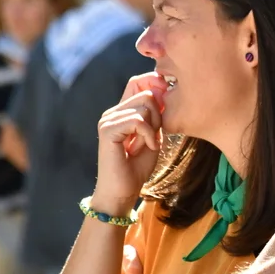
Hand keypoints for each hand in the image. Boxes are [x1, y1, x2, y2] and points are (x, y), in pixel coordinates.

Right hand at [93, 72, 168, 214]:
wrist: (122, 191)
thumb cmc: (138, 167)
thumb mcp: (153, 135)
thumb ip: (156, 115)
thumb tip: (165, 91)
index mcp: (122, 111)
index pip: (138, 82)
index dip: (155, 85)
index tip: (167, 105)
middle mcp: (113, 112)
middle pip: (146, 93)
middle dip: (159, 114)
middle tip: (155, 135)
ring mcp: (108, 120)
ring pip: (144, 106)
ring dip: (153, 127)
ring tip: (147, 143)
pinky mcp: (107, 130)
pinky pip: (137, 120)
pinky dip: (148, 134)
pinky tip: (147, 147)